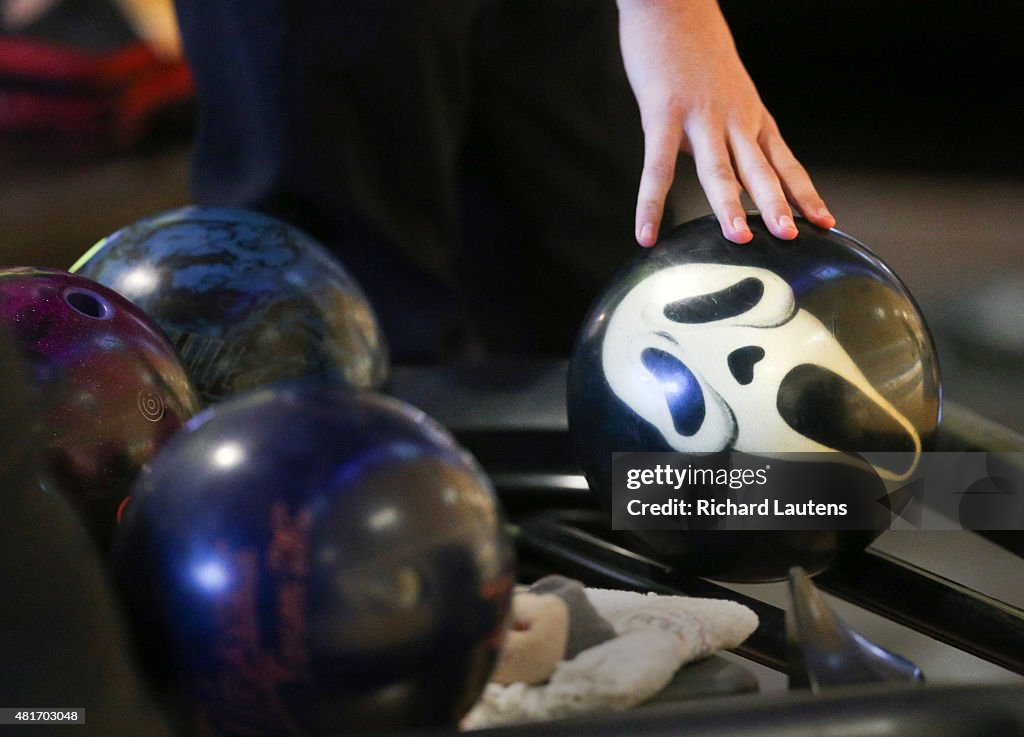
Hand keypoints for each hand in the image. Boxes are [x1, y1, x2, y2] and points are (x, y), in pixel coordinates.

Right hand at [617, 0, 835, 245]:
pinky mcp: (662, 112)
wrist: (672, 1)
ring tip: (740, 240)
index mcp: (751, 115)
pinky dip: (650, 204)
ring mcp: (699, 115)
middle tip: (793, 238)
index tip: (826, 223)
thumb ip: (726, 131)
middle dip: (777, 206)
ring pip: (719, 168)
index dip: (805, 194)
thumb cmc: (695, 48)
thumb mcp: (726, 90)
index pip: (785, 162)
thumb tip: (723, 168)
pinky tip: (645, 234)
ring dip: (729, 205)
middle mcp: (734, 118)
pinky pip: (656, 167)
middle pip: (761, 169)